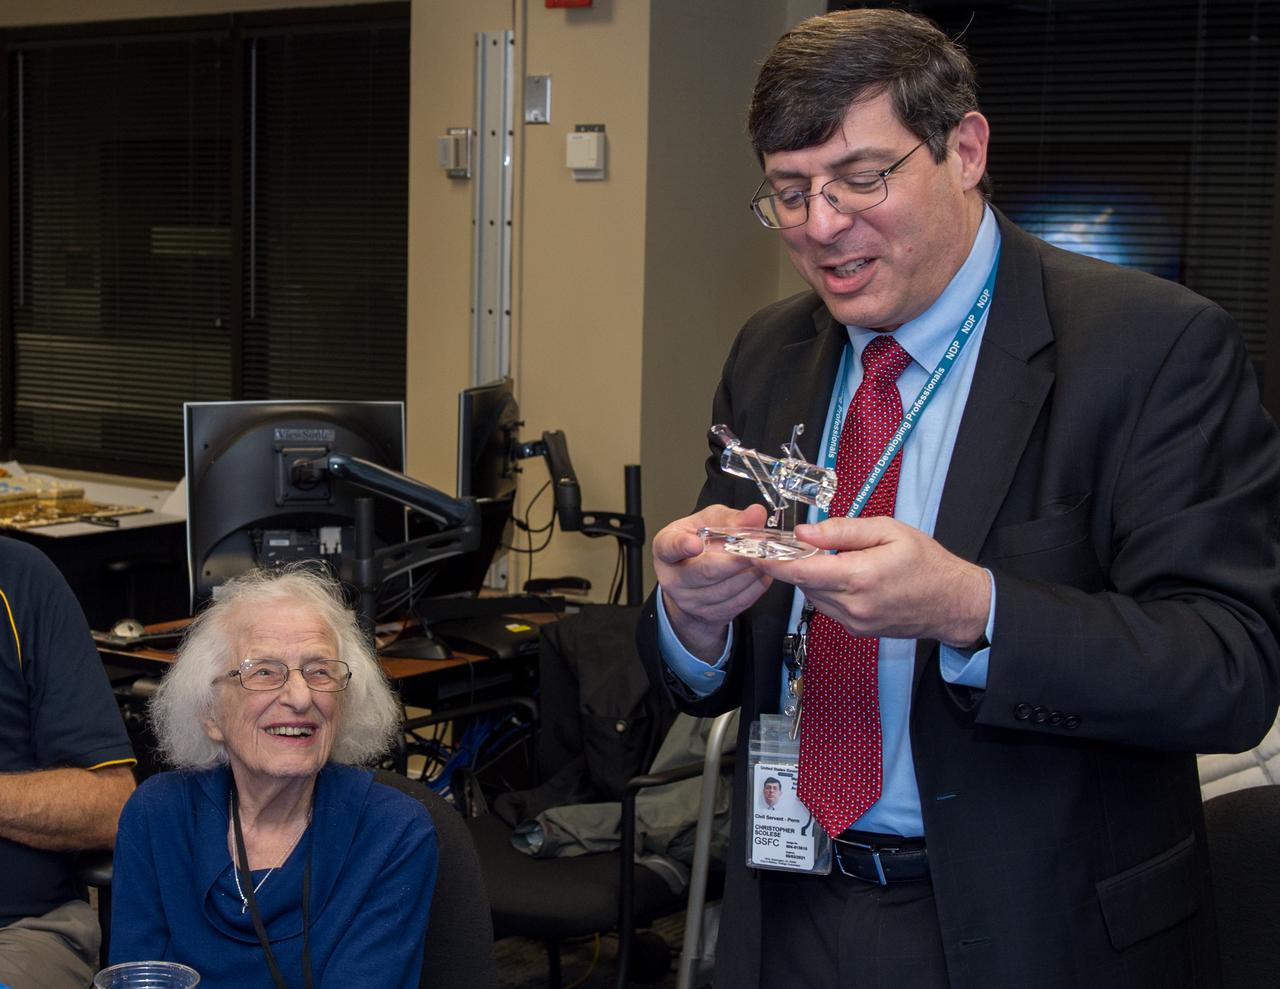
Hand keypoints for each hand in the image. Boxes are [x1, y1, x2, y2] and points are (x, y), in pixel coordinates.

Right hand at [653, 503, 772, 661]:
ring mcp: (691, 601)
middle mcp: (673, 578)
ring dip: (752, 571)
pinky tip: (761, 571)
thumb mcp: (709, 522)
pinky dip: (756, 584)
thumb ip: (731, 517)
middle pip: (706, 571)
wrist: (696, 581)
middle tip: (758, 547)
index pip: (670, 547)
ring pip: (729, 588)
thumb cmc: (700, 542)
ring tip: (764, 556)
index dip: (682, 545)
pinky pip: (741, 600)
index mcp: (665, 548)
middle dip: (736, 559)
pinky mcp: (711, 614)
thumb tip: (757, 514)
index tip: (695, 543)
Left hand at [752, 516, 989, 646]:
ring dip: (810, 576)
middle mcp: (852, 605)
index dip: (774, 560)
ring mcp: (854, 622)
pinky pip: (828, 607)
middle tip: (792, 542)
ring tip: (825, 555)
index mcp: (859, 577)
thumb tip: (804, 532)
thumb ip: (842, 531)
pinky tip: (841, 574)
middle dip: (793, 562)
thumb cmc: (926, 562)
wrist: (952, 603)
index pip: (801, 571)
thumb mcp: (887, 531)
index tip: (755, 549)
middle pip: (803, 583)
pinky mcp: (857, 630)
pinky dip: (826, 589)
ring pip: (813, 596)